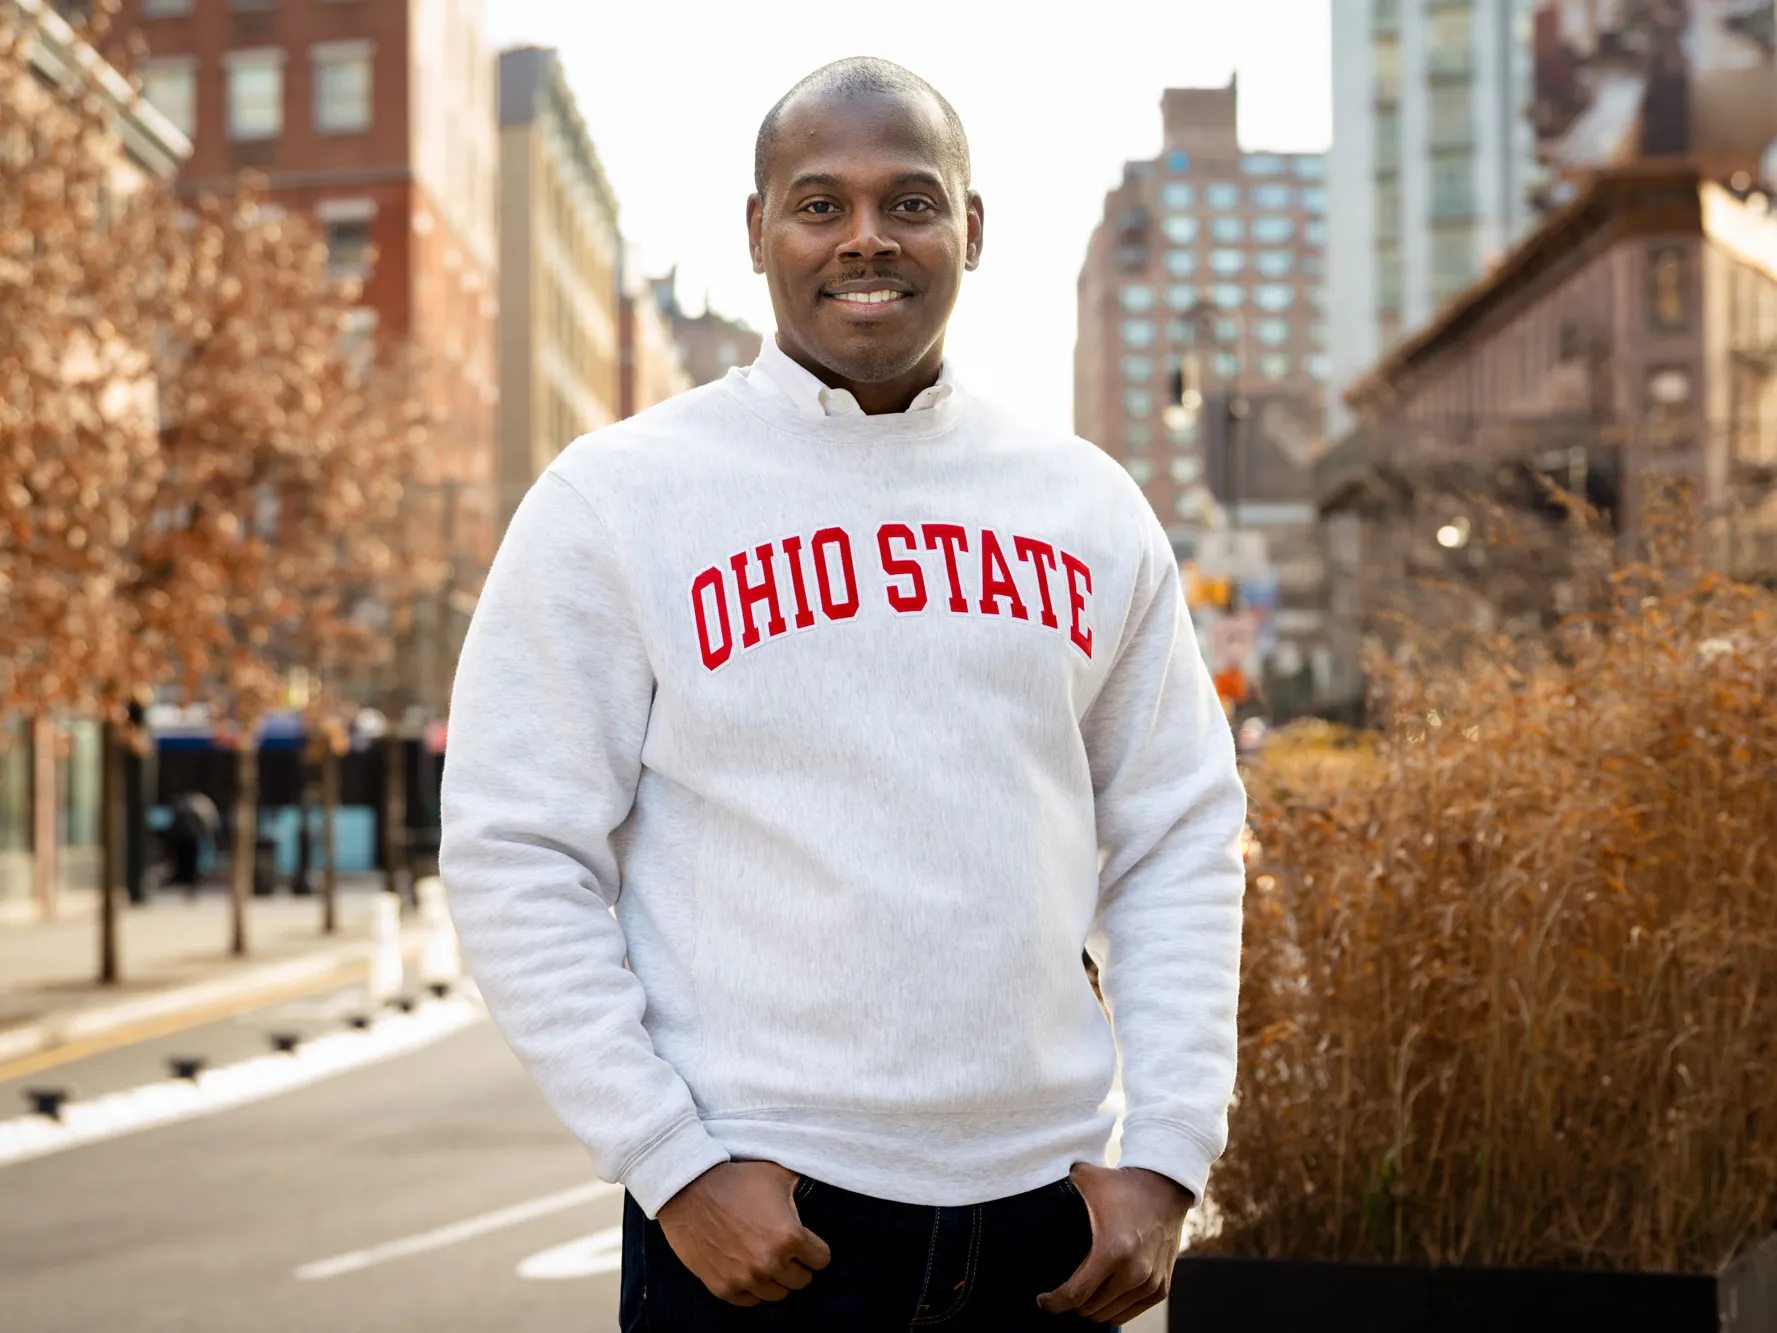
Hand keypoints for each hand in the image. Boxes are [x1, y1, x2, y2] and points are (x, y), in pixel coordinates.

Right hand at [656, 1161, 831, 1305]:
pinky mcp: (723, 1287)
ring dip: (775, 1278)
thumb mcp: (776, 1173)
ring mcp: (745, 1278)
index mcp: (789, 1236)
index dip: (815, 1250)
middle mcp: (770, 1262)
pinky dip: (752, 1288)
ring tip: (765, 1259)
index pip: (821, 1260)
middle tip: (784, 1250)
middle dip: (796, 1264)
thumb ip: (802, 1185)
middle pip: (801, 1280)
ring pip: (777, 1294)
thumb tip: (821, 1176)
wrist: (688, 1189)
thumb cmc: (735, 1178)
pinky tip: (748, 1269)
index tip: (806, 1243)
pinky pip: (750, 1300)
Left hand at [1037, 1164, 1192, 1323]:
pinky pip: (1128, 1313)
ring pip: (1108, 1316)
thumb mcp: (1087, 1179)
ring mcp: (1150, 1283)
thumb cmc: (1121, 1184)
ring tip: (1081, 1291)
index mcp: (1112, 1250)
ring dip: (1092, 1307)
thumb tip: (1024, 1178)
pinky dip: (1112, 1308)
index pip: (1075, 1296)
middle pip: (1090, 1310)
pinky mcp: (1160, 1289)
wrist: (1165, 1186)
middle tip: (1062, 1289)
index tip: (1042, 1299)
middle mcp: (1134, 1272)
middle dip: (1071, 1303)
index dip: (1053, 1302)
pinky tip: (1101, 1292)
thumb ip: (1056, 1182)